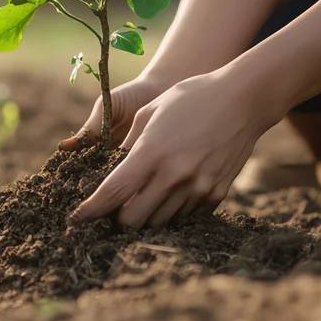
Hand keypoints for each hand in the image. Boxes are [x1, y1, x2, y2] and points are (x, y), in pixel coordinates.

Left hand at [70, 67, 282, 228]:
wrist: (244, 99)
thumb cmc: (191, 97)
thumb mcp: (150, 112)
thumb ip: (128, 145)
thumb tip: (112, 172)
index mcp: (152, 151)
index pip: (113, 193)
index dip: (90, 210)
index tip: (77, 218)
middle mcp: (174, 175)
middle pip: (132, 219)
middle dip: (117, 218)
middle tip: (115, 207)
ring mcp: (198, 187)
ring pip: (159, 222)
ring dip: (146, 215)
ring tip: (145, 196)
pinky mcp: (216, 194)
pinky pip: (186, 216)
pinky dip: (173, 211)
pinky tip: (173, 191)